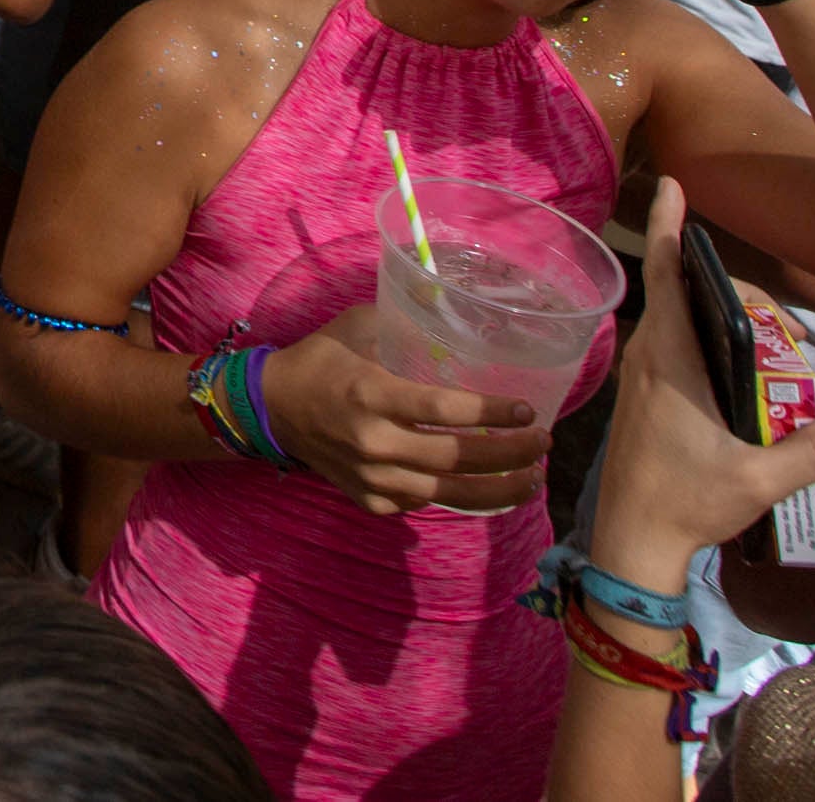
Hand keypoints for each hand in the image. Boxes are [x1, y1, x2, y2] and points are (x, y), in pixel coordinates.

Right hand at [268, 311, 554, 514]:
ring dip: (496, 491)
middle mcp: (373, 442)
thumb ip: (406, 323)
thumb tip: (456, 309)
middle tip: (543, 445)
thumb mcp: (358, 327)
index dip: (492, 413)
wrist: (271, 407)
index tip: (527, 411)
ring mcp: (370, 478)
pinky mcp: (367, 500)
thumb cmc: (320, 360)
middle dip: (510, 456)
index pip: (445, 410)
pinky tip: (479, 487)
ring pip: (446, 495)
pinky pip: (420, 505)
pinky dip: (453, 498)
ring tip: (530, 480)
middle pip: (456, 459)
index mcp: (372, 393)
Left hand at [588, 180, 814, 580]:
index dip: (666, 228)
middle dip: (728, 287)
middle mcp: (648, 360)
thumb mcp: (757, 481)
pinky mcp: (644, 399)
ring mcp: (641, 379)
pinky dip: (706, 340)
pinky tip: (739, 366)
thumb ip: (810, 453)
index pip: (665, 277)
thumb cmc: (683, 505)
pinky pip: (673, 348)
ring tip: (772, 340)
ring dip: (718, 315)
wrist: (631, 544)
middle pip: (681, 295)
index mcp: (668, 363)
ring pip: (678, 322)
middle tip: (788, 325)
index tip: (671, 185)